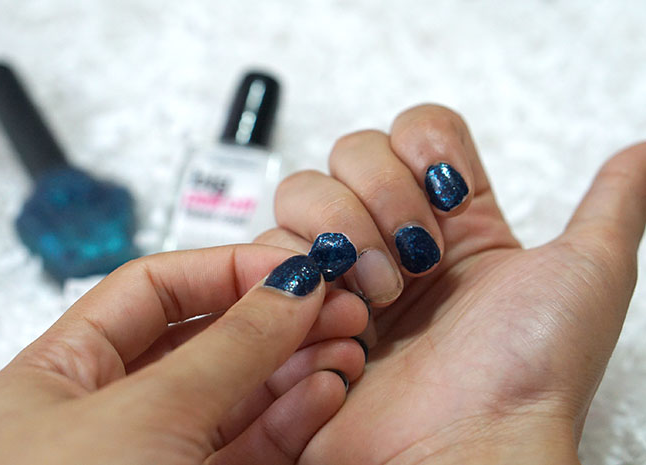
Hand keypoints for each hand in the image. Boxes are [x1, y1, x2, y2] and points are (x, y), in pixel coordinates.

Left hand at [0, 246, 367, 464]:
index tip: (289, 266)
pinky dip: (293, 416)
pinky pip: (252, 445)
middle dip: (273, 318)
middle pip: (204, 339)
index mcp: (62, 374)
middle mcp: (107, 413)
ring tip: (347, 342)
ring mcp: (156, 459)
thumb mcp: (149, 417)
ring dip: (295, 365)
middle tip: (335, 303)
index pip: (152, 290)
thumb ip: (229, 347)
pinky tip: (327, 390)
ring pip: (236, 393)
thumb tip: (290, 283)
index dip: (223, 269)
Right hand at [255, 104, 645, 463]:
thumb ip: (611, 205)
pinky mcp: (299, 307)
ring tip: (377, 299)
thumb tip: (637, 152)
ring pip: (302, 192)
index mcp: (455, 225)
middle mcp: (395, 241)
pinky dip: (304, 279)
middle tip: (415, 260)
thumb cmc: (528, 374)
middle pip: (351, 152)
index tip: (449, 197)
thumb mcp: (585, 277)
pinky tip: (346, 324)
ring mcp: (345, 272)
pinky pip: (269, 255)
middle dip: (381, 196)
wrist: (467, 452)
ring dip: (342, 236)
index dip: (423, 149)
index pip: (416, 131)